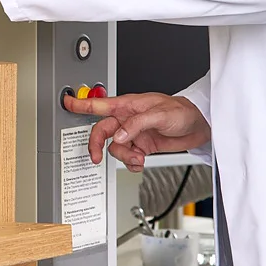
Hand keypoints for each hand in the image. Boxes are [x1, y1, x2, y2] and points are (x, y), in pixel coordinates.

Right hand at [60, 93, 209, 172]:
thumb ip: (136, 125)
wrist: (199, 124)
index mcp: (128, 106)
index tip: (67, 102)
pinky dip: (132, 162)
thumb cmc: (181, 111)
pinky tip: (141, 162)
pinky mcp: (142, 145)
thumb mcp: (159, 114)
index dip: (80, 104)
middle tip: (96, 157)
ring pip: (116, 147)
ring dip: (124, 157)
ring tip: (138, 158)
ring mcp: (134, 132)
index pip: (99, 105)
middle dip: (98, 145)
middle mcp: (127, 119)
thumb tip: (119, 136)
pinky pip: (128, 156)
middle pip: (102, 132)